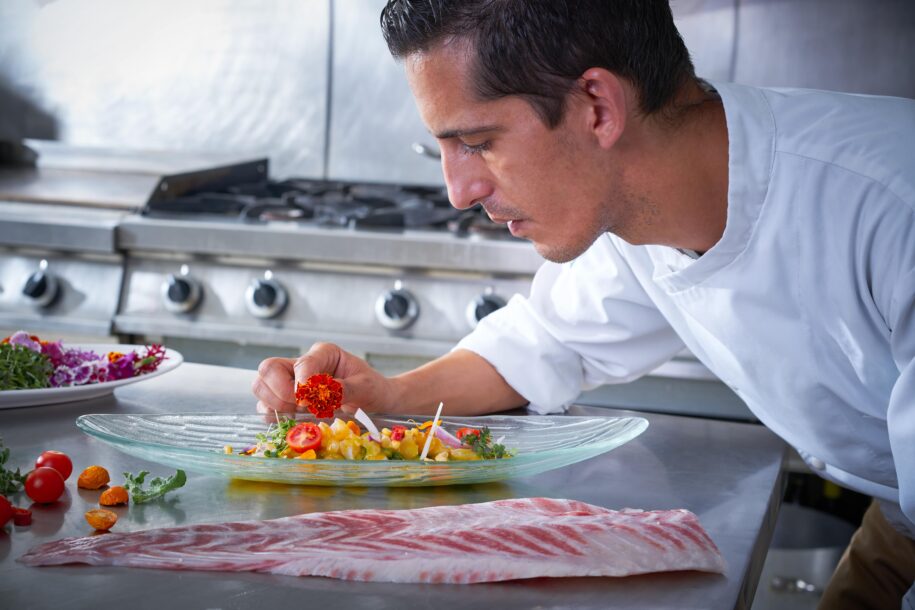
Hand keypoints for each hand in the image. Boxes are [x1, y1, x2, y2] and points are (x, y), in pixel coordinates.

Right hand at [251, 342, 396, 415]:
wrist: (373, 398)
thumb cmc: (370, 388)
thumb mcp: (364, 387)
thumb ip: (342, 389)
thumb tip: (317, 394)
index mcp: (324, 353)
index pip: (301, 363)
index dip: (302, 383)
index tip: (310, 401)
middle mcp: (302, 364)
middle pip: (268, 368)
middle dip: (280, 392)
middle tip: (302, 406)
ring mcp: (291, 381)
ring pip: (261, 386)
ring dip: (275, 404)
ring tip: (299, 413)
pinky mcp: (287, 399)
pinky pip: (265, 405)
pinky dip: (273, 415)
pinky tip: (293, 420)